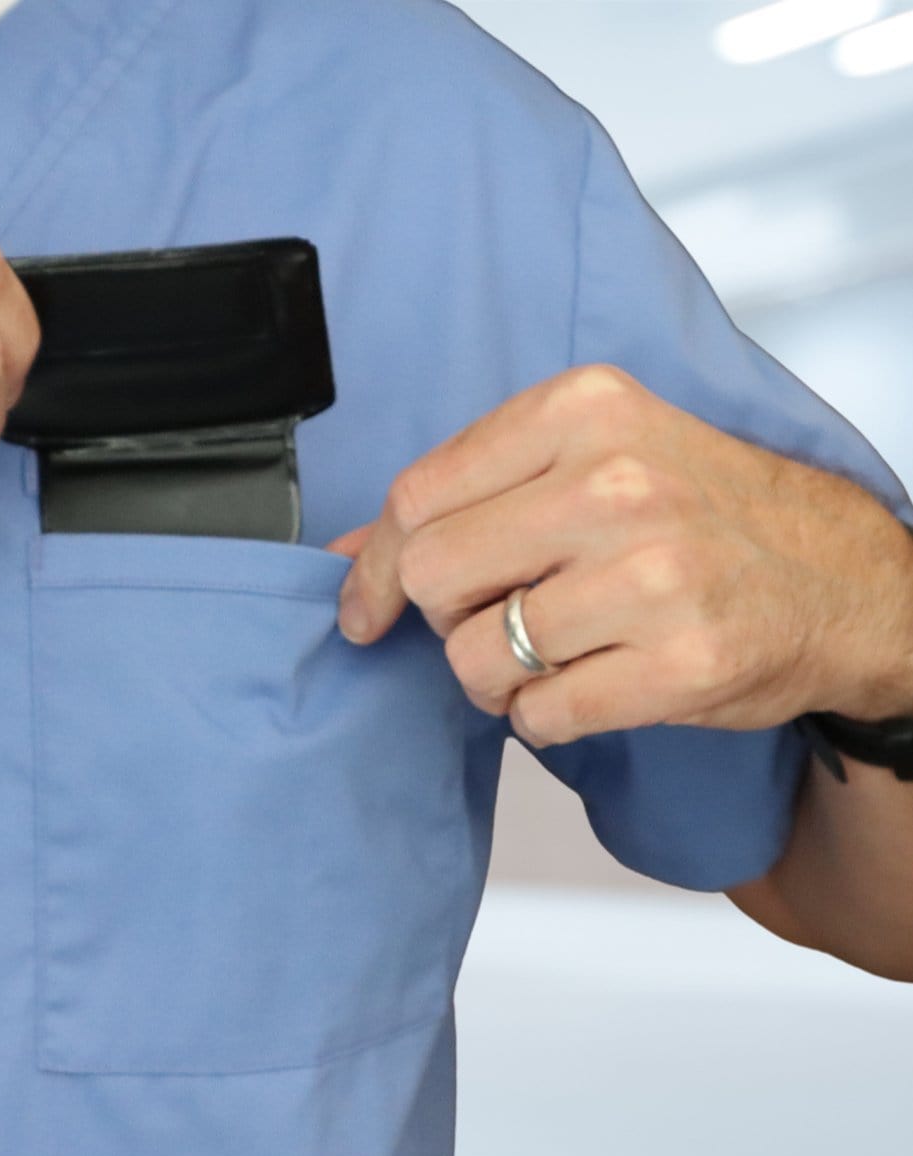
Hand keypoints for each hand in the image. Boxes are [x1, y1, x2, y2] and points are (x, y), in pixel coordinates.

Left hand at [329, 365, 912, 744]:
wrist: (837, 576)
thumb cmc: (699, 512)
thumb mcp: (590, 457)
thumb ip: (468, 493)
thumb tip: (346, 555)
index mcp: (582, 411)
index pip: (416, 497)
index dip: (373, 565)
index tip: (366, 606)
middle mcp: (616, 483)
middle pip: (432, 576)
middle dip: (440, 617)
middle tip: (489, 618)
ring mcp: (653, 575)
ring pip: (475, 657)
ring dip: (492, 676)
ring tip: (547, 654)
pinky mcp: (682, 662)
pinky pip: (536, 715)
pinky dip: (539, 715)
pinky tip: (584, 684)